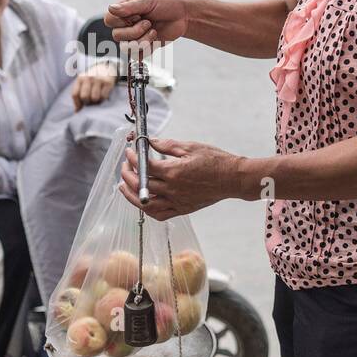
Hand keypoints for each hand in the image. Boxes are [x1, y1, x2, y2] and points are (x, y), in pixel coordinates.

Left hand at [72, 62, 116, 110]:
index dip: (77, 104)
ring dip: (96, 102)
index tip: (81, 107)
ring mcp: (98, 80)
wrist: (105, 68)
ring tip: (97, 99)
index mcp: (80, 79)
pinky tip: (103, 96)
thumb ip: (78, 95)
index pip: (75, 94)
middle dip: (87, 102)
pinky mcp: (108, 82)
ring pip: (94, 98)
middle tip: (90, 102)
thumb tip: (76, 112)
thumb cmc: (91, 80)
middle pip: (84, 97)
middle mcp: (88, 78)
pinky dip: (103, 99)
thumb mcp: (83, 84)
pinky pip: (104, 96)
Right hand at [104, 0, 188, 49]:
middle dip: (134, 31)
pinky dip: (146, 49)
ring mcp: (134, 36)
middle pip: (116, 35)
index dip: (121, 20)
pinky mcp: (143, 47)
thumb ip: (129, 7)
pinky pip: (136, 55)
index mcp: (124, 10)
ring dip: (142, 40)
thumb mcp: (148, 1)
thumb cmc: (167, 3)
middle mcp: (126, 24)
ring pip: (126, 47)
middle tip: (148, 23)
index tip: (137, 15)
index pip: (109, 19)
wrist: (183, 16)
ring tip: (153, 31)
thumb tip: (111, 8)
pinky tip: (155, 39)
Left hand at [118, 136, 242, 219]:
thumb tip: (149, 142)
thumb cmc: (215, 160)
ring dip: (131, 195)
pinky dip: (147, 210)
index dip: (133, 158)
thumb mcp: (190, 147)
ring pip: (146, 203)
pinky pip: (160, 214)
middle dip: (128, 174)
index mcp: (173, 172)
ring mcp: (177, 202)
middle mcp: (172, 189)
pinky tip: (142, 202)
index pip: (144, 166)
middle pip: (141, 185)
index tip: (129, 152)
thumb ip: (166, 145)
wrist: (232, 178)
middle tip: (125, 166)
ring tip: (123, 186)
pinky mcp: (183, 209)